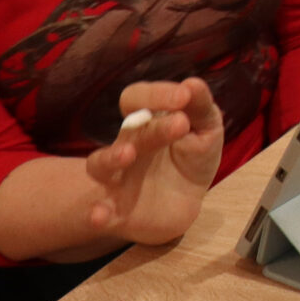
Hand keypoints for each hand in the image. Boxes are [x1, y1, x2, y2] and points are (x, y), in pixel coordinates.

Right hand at [85, 77, 222, 245]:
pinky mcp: (116, 210)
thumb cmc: (191, 156)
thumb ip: (201, 108)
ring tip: (127, 154)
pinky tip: (97, 216)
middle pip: (130, 130)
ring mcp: (117, 178)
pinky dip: (95, 214)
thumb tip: (193, 84)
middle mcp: (126, 145)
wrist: (183, 202)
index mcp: (146, 121)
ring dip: (111, 157)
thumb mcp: (205, 129)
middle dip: (155, 128)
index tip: (185, 96)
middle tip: (181, 123)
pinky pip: (100, 212)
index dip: (156, 94)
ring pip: (101, 164)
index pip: (136, 98)